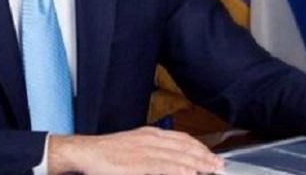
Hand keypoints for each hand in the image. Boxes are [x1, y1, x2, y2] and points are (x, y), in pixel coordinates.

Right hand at [47, 126, 224, 174]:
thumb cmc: (108, 152)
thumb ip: (153, 150)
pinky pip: (164, 168)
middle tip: (218, 164)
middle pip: (184, 147)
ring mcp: (145, 151)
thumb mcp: (134, 146)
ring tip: (210, 169)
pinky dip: (179, 170)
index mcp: (150, 134)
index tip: (210, 155)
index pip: (181, 138)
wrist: (87, 152)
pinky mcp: (139, 164)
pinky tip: (190, 174)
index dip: (198, 147)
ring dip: (197, 164)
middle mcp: (150, 139)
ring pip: (178, 157)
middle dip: (203, 156)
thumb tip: (169, 157)